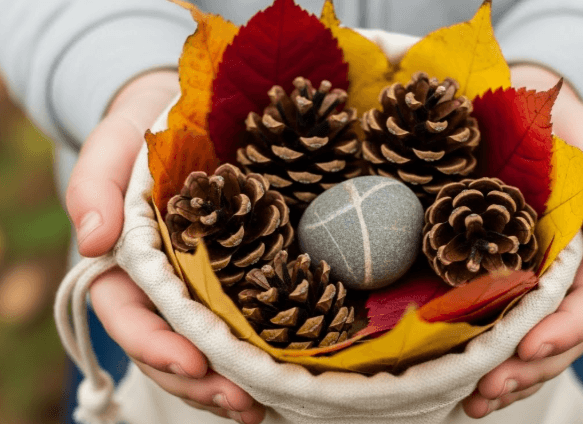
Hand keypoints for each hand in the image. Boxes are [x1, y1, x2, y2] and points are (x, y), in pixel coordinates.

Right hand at [66, 70, 264, 423]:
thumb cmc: (145, 130)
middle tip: (241, 400)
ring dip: (228, 383)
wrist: (191, 117)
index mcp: (125, 263)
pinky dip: (255, 356)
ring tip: (262, 403)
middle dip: (199, 381)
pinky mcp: (239, 280)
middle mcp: (161, 285)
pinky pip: (241, 327)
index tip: (191, 361)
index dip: (154, 346)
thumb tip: (93, 241)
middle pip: (169, 348)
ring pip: (205, 351)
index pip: (128, 315)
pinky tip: (280, 375)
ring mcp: (200, 289)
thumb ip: (94, 186)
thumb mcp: (114, 145)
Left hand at [462, 64, 582, 417]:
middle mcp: (556, 272)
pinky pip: (486, 325)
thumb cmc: (551, 124)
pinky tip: (453, 379)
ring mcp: (520, 280)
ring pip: (523, 342)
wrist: (507, 112)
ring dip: (502, 377)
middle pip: (556, 334)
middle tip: (490, 389)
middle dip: (528, 368)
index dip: (567, 328)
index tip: (532, 348)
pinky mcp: (482, 278)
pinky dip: (475, 357)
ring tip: (471, 401)